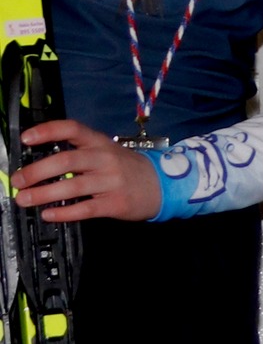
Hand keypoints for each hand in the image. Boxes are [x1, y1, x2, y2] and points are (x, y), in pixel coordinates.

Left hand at [12, 121, 163, 222]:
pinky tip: (49, 214)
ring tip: (25, 199)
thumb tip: (40, 164)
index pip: (73, 129)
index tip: (26, 138)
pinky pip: (85, 208)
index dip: (48, 131)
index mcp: (100, 143)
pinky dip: (64, 212)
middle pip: (67, 160)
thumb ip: (79, 154)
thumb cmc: (127, 168)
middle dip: (37, 170)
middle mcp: (105, 159)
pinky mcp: (115, 203)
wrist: (163, 185)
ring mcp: (111, 181)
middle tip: (17, 180)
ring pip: (73, 186)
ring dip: (44, 193)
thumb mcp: (107, 152)